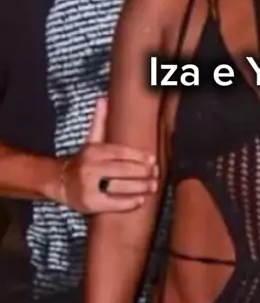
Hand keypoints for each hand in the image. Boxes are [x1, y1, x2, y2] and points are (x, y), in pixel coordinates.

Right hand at [60, 97, 158, 213]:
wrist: (61, 182)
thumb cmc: (84, 160)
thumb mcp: (91, 140)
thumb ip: (100, 121)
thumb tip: (103, 99)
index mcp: (93, 151)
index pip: (120, 152)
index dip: (139, 157)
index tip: (153, 160)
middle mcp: (90, 168)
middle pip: (122, 170)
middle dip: (143, 172)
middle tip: (156, 173)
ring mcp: (89, 186)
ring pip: (120, 187)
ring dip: (140, 188)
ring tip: (152, 186)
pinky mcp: (90, 203)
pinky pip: (113, 203)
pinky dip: (128, 203)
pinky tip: (140, 200)